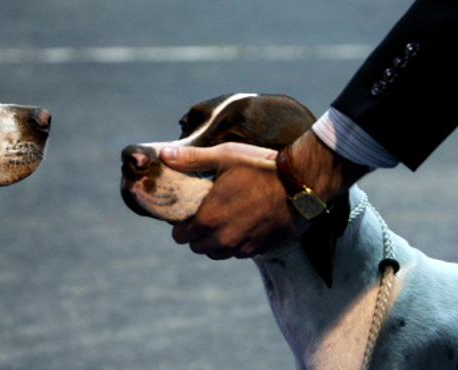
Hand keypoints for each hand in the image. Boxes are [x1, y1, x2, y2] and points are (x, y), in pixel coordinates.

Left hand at [160, 142, 300, 258]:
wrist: (302, 183)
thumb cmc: (260, 167)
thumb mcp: (224, 156)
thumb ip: (191, 159)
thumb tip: (164, 154)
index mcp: (209, 218)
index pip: (181, 236)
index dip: (181, 227)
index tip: (187, 217)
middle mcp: (224, 238)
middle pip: (198, 248)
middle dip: (197, 236)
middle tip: (204, 219)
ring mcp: (244, 246)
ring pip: (219, 254)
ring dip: (216, 243)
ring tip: (223, 224)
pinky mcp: (262, 249)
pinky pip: (240, 254)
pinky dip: (237, 245)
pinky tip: (243, 227)